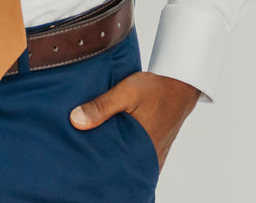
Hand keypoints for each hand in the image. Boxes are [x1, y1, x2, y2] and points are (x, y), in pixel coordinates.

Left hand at [70, 71, 199, 169]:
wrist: (180, 85)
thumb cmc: (156, 89)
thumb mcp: (126, 91)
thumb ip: (102, 106)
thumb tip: (75, 120)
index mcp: (141, 151)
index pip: (113, 169)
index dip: (95, 164)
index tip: (79, 155)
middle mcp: (148, 159)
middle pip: (119, 167)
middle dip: (103, 160)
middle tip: (83, 150)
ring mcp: (153, 157)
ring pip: (128, 163)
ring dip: (114, 155)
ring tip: (94, 145)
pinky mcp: (154, 151)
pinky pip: (137, 158)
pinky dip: (125, 151)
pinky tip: (112, 141)